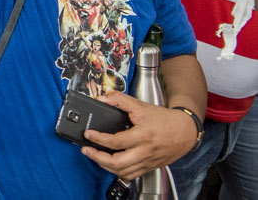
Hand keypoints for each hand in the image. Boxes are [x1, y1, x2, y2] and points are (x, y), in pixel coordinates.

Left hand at [84, 93, 201, 179]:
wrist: (185, 131)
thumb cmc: (164, 119)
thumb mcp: (141, 105)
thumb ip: (120, 100)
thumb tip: (102, 98)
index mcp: (143, 136)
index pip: (116, 141)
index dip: (98, 138)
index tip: (88, 134)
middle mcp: (145, 151)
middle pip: (118, 163)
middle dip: (98, 157)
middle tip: (86, 149)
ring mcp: (148, 161)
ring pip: (124, 172)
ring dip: (106, 166)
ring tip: (95, 156)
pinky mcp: (150, 166)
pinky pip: (132, 175)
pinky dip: (118, 171)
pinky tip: (110, 164)